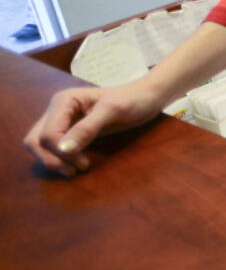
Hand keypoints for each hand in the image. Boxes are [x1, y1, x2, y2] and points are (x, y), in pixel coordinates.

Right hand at [23, 80, 163, 176]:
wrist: (146, 98)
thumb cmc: (133, 100)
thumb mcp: (113, 111)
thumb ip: (87, 128)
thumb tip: (63, 149)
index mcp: (64, 101)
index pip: (47, 134)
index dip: (62, 152)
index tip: (84, 162)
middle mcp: (57, 110)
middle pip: (35, 141)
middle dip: (50, 159)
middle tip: (74, 171)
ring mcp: (62, 121)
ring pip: (38, 145)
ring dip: (51, 161)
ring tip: (74, 170)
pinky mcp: (69, 130)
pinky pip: (52, 147)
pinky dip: (57, 158)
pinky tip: (74, 164)